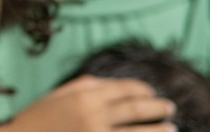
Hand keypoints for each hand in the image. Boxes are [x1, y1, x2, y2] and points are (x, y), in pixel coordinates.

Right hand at [0, 75, 176, 131]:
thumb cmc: (37, 119)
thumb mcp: (57, 95)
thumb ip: (84, 86)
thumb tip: (111, 83)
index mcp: (83, 97)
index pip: (122, 89)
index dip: (141, 89)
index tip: (152, 92)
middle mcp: (94, 117)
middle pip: (135, 110)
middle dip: (157, 108)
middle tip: (170, 108)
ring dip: (159, 130)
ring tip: (173, 128)